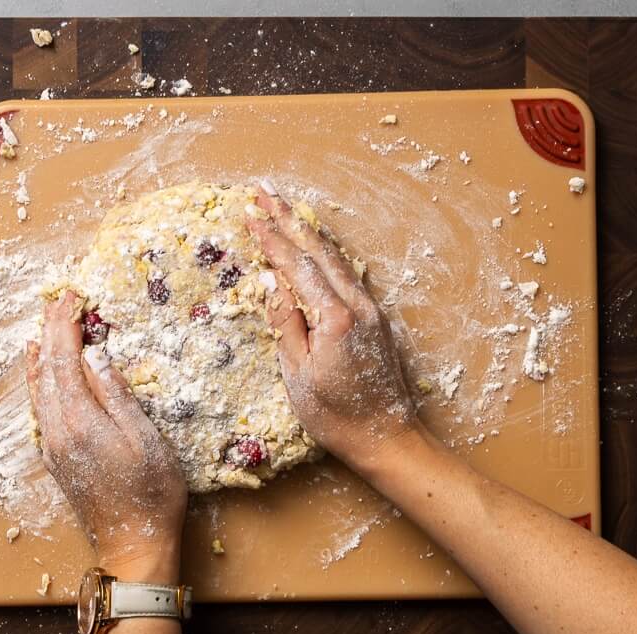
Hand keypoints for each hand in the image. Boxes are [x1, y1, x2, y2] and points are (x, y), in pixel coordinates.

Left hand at [27, 292, 188, 582]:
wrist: (134, 545)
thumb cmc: (151, 493)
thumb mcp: (144, 438)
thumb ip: (117, 393)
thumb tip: (95, 355)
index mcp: (79, 419)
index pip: (65, 358)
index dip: (66, 325)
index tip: (72, 297)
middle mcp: (57, 430)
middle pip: (46, 369)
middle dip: (52, 333)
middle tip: (60, 303)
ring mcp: (53, 447)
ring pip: (39, 389)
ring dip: (43, 356)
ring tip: (46, 330)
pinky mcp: (57, 460)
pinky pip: (41, 409)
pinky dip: (40, 382)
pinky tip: (43, 374)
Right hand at [247, 186, 418, 479]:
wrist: (387, 436)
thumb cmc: (337, 416)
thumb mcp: (298, 375)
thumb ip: (286, 325)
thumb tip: (273, 283)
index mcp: (334, 318)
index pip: (297, 267)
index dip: (272, 239)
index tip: (250, 215)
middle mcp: (356, 305)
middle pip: (318, 251)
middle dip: (289, 220)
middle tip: (264, 192)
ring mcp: (369, 310)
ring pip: (335, 259)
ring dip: (308, 232)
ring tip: (286, 211)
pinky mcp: (374, 321)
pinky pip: (345, 275)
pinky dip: (325, 254)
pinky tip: (316, 248)